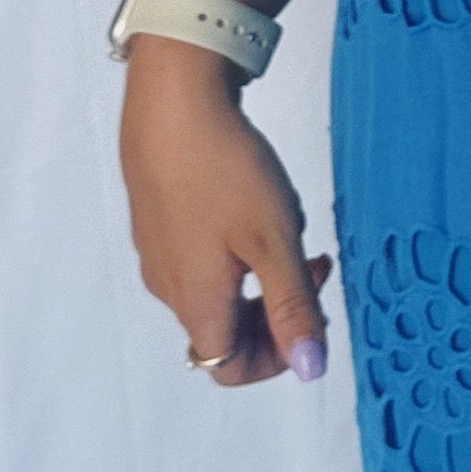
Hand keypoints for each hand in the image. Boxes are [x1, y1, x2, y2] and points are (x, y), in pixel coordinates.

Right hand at [118, 40, 332, 388]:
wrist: (172, 100)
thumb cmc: (225, 169)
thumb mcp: (275, 241)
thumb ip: (294, 309)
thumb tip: (311, 371)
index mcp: (196, 301)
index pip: (231, 368)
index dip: (277, 358)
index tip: (312, 311)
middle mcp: (169, 287)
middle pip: (224, 332)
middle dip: (276, 312)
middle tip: (314, 266)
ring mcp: (158, 252)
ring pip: (215, 292)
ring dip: (259, 277)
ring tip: (284, 227)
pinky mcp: (156, 220)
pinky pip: (200, 258)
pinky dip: (235, 251)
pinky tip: (253, 203)